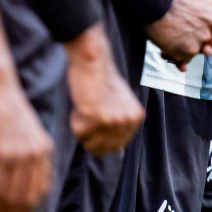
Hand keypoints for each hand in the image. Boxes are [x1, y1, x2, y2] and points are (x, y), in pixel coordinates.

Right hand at [0, 77, 53, 211]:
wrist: (2, 96)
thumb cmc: (12, 120)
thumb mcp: (30, 140)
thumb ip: (32, 166)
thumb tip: (22, 202)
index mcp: (45, 153)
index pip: (38, 193)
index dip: (23, 211)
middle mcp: (34, 156)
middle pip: (21, 199)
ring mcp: (16, 155)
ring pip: (4, 196)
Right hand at [63, 25, 143, 154]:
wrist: (94, 62)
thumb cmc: (102, 79)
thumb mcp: (120, 103)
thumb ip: (119, 122)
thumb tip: (115, 148)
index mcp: (136, 117)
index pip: (117, 146)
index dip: (100, 139)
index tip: (94, 126)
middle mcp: (128, 121)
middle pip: (103, 148)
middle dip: (91, 137)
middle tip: (87, 117)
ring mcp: (114, 121)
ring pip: (90, 143)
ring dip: (83, 129)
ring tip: (85, 108)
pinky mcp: (98, 118)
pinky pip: (79, 133)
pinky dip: (75, 121)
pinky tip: (81, 105)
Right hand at [145, 0, 211, 67]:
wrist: (153, 5)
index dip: (208, 27)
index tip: (195, 24)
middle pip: (210, 39)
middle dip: (199, 38)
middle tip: (183, 31)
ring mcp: (201, 40)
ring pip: (199, 50)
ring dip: (189, 47)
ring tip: (175, 37)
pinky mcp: (188, 51)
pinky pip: (187, 59)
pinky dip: (179, 56)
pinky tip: (170, 46)